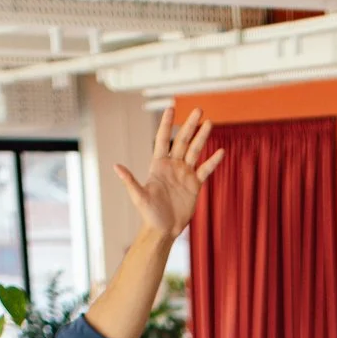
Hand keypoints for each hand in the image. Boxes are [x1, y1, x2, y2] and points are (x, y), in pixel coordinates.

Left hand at [116, 106, 223, 241]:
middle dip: (190, 125)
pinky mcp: (195, 184)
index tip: (171, 108)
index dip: (167, 124)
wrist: (163, 229)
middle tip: (198, 110)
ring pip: (195, 151)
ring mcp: (185, 174)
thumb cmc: (149, 214)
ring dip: (202, 137)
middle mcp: (172, 166)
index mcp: (158, 165)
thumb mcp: (138, 197)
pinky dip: (213, 161)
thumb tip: (116, 167)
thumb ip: (130, 181)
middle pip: (183, 141)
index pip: (163, 139)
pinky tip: (221, 151)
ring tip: (209, 122)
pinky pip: (205, 169)